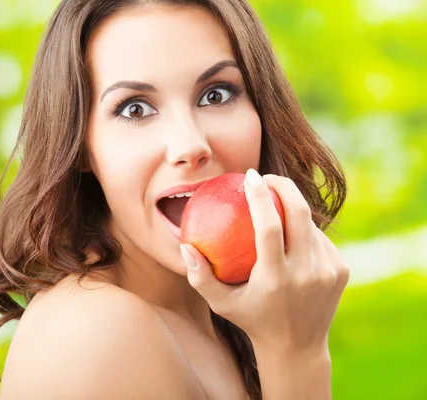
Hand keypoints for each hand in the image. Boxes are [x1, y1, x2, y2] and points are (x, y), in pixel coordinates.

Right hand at [181, 169, 348, 351]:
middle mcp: (306, 273)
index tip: (250, 176)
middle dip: (283, 185)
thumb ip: (199, 277)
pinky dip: (304, 230)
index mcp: (275, 279)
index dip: (261, 196)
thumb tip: (185, 245)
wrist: (297, 348)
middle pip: (300, 213)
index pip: (269, 227)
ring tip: (274, 205)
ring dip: (292, 210)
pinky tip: (290, 233)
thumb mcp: (220, 304)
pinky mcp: (341, 271)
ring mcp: (328, 271)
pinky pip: (320, 238)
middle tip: (265, 178)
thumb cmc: (251, 319)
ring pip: (311, 225)